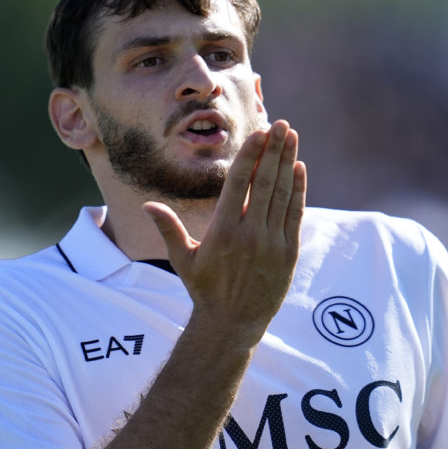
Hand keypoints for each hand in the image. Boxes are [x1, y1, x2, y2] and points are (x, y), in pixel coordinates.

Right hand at [144, 119, 305, 346]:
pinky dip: (299, 190)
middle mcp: (250, 234)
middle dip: (274, 151)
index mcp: (223, 231)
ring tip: (292, 137)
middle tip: (281, 125)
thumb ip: (168, 229)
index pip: (240, 183)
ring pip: (283, 194)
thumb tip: (147, 205)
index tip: (260, 133)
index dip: (251, 155)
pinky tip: (300, 168)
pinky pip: (295, 214)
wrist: (233, 324)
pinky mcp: (289, 253)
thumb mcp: (183, 260)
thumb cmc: (204, 290)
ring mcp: (272, 243)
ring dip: (289, 163)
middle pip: (265, 182)